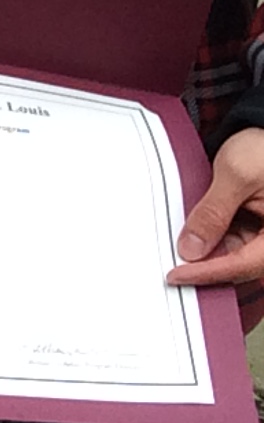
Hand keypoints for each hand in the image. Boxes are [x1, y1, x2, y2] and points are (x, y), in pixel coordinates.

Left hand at [171, 129, 263, 289]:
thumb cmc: (263, 147)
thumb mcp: (236, 176)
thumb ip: (214, 212)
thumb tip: (192, 248)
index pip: (244, 265)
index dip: (208, 273)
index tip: (177, 275)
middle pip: (241, 265)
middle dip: (205, 266)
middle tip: (169, 265)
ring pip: (235, 254)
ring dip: (207, 251)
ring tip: (175, 247)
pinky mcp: (258, 225)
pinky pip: (235, 239)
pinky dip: (213, 238)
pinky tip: (191, 234)